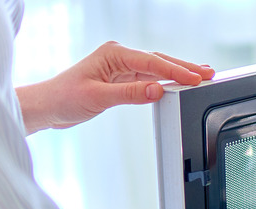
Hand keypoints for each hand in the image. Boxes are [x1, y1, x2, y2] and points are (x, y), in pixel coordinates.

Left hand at [16, 41, 214, 134]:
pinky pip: (150, 77)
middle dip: (184, 67)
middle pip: (159, 60)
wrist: (47, 107)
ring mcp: (122, 67)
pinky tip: (179, 82)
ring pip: (157, 68)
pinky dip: (166, 80)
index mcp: (114, 53)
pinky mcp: (122, 79)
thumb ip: (129, 93)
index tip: (194, 79)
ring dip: (178, 73)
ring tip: (201, 76)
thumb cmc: (64, 98)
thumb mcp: (98, 97)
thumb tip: (156, 90)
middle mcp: (120, 56)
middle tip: (208, 74)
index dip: (175, 71)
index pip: (152, 61)